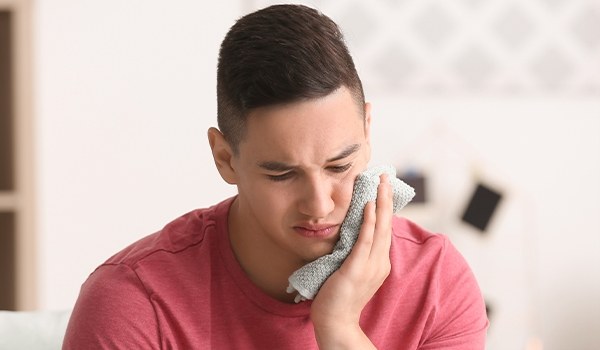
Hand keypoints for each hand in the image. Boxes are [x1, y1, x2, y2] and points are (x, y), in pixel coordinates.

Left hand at [311, 174, 393, 348]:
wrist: (335, 322)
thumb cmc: (338, 297)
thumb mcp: (350, 270)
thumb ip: (354, 253)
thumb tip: (348, 234)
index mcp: (379, 262)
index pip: (384, 230)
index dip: (384, 208)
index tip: (382, 189)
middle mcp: (380, 262)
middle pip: (386, 224)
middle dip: (386, 199)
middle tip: (385, 176)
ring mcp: (371, 266)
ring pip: (379, 228)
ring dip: (381, 203)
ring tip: (380, 182)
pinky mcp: (357, 269)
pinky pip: (365, 240)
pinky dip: (369, 222)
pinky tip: (369, 206)